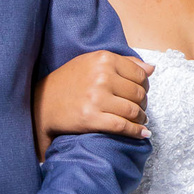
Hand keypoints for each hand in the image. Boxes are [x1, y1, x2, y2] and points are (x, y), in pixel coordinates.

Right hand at [33, 51, 151, 156]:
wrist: (42, 102)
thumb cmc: (68, 81)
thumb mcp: (92, 63)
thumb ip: (123, 63)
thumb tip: (151, 68)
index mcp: (103, 59)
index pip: (139, 74)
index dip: (145, 86)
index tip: (141, 93)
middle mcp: (101, 76)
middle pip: (138, 93)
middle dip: (143, 104)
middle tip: (139, 109)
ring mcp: (96, 98)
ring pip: (133, 111)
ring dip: (141, 119)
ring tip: (139, 121)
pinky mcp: (91, 118)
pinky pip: (122, 126)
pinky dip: (135, 132)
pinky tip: (141, 134)